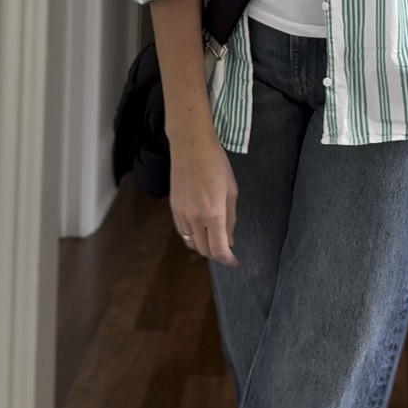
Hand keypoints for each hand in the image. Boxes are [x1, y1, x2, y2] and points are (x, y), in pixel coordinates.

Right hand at [169, 125, 238, 266]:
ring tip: (214, 237)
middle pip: (204, 250)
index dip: (228, 259)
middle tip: (227, 248)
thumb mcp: (231, 191)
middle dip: (217, 253)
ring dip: (204, 245)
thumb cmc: (216, 164)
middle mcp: (195, 218)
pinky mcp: (173, 208)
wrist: (191, 146)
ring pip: (191, 242)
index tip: (234, 261)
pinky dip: (192, 235)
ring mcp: (181, 214)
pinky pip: (182, 231)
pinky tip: (201, 227)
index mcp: (213, 214)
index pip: (219, 249)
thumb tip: (230, 240)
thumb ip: (231, 219)